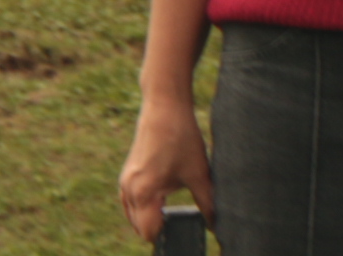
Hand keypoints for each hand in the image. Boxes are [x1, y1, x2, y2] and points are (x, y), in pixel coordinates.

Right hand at [116, 93, 214, 245]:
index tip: (182, 234)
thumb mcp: (199, 173)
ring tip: (170, 215)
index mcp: (145, 192)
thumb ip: (207, 203)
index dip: (166, 237)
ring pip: (133, 215)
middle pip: (140, 228)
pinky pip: (129, 202)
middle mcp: (129, 189)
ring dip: (149, 219)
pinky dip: (141, 208)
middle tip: (179, 226)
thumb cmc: (181, 136)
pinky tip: (159, 203)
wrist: (165, 105)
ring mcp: (125, 181)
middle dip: (158, 231)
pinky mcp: (127, 173)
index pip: (149, 233)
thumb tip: (216, 226)